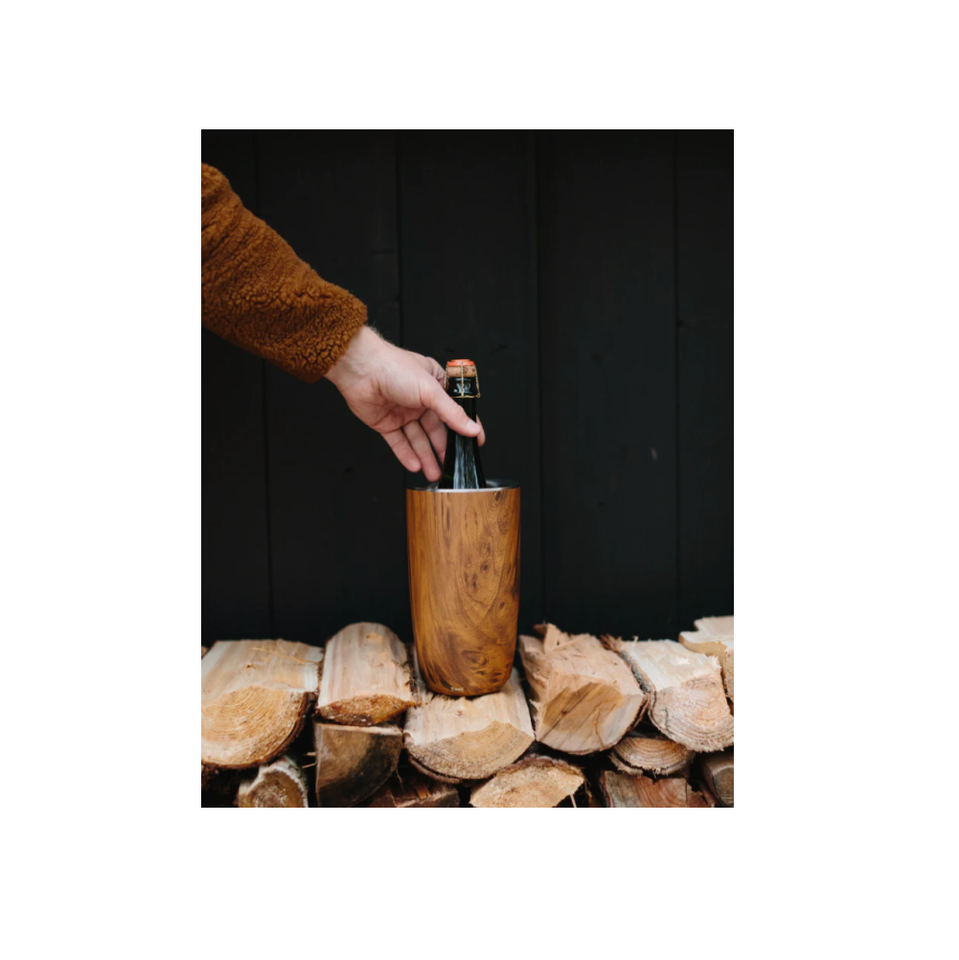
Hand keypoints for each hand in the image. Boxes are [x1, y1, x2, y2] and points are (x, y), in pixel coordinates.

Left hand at [326, 326, 484, 480]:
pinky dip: (407, 455)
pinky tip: (415, 466)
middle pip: (436, 428)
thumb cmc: (394, 367)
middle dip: (443, 448)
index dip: (465, 427)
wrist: (360, 370)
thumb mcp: (431, 391)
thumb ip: (452, 413)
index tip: (475, 443)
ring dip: (426, 456)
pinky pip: (399, 442)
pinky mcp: (386, 422)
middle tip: (452, 465)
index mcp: (435, 384)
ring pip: (418, 439)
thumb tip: (472, 428)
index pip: (454, 410)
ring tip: (435, 473)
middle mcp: (419, 399)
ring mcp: (403, 412)